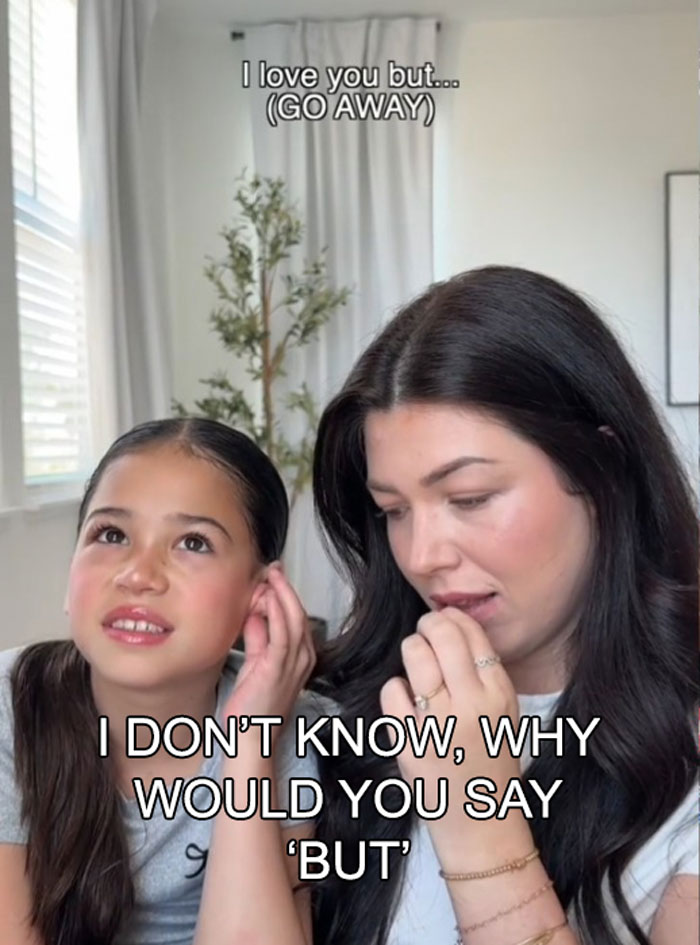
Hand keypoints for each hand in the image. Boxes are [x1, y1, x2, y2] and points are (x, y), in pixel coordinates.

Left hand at [223, 564, 315, 741]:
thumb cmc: (254, 706)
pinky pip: (282, 634)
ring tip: (272, 576)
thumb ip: (257, 638)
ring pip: (294, 619)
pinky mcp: (278, 668)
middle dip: (286, 588)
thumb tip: (254, 614)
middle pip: (299, 613)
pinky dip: (278, 613)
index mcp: (300, 656)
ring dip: (283, 594)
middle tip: (273, 568)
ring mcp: (294, 663)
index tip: (273, 576)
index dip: (286, 594)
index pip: (297, 617)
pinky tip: (269, 598)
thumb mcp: (257, 663)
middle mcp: (302, 657)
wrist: (252, 737)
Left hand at [380, 607, 529, 859]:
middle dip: (428, 625)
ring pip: (415, 656)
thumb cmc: (490, 763)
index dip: (452, 618)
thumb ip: (485, 673)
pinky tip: (405, 697)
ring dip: (411, 650)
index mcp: (500, 695)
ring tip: (415, 660)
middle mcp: (472, 705)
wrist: (482, 823)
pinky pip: (393, 692)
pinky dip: (395, 688)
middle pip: (443, 635)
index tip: (444, 619)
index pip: (472, 634)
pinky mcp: (411, 744)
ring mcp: (440, 725)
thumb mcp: (504, 714)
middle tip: (424, 631)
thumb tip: (454, 626)